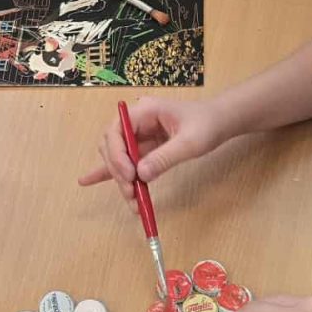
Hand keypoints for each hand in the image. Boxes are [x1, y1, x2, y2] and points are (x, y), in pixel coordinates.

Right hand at [78, 96, 226, 199]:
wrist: (221, 122)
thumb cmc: (208, 124)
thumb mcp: (190, 142)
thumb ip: (165, 157)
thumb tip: (140, 175)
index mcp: (144, 111)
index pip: (116, 131)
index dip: (117, 154)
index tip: (129, 176)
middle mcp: (136, 121)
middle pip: (112, 145)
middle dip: (118, 170)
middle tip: (131, 192)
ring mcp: (139, 134)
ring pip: (117, 157)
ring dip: (120, 178)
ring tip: (131, 201)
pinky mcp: (144, 147)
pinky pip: (125, 161)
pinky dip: (112, 173)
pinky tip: (90, 181)